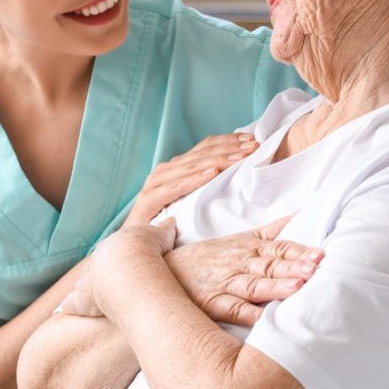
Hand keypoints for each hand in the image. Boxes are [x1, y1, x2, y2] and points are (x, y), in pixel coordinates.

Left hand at [60, 219, 179, 317]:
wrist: (130, 265)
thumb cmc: (146, 250)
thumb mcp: (159, 235)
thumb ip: (164, 229)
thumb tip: (171, 222)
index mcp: (114, 247)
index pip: (113, 252)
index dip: (119, 259)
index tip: (123, 265)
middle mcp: (96, 261)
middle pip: (96, 267)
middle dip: (100, 274)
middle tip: (108, 284)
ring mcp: (87, 281)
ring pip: (83, 285)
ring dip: (86, 291)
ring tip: (91, 301)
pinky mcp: (82, 300)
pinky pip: (73, 304)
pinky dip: (72, 306)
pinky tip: (67, 311)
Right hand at [124, 133, 258, 227]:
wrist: (135, 247)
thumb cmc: (168, 228)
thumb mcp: (193, 204)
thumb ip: (208, 188)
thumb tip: (241, 177)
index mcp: (176, 169)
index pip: (205, 148)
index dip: (229, 142)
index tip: (252, 141)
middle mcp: (165, 172)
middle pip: (201, 153)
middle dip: (229, 148)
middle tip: (252, 146)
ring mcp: (154, 184)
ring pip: (190, 166)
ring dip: (217, 160)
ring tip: (238, 158)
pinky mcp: (147, 200)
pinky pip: (174, 188)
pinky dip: (193, 179)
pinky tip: (211, 174)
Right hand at [164, 216, 322, 326]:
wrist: (163, 271)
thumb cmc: (208, 258)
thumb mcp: (238, 239)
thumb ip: (270, 231)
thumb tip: (299, 215)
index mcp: (248, 248)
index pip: (278, 247)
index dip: (299, 250)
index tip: (321, 253)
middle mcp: (239, 264)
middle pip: (271, 265)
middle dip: (294, 266)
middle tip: (317, 267)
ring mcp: (226, 284)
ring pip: (254, 285)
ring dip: (276, 287)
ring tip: (298, 287)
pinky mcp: (212, 304)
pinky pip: (233, 310)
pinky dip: (249, 314)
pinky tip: (266, 320)